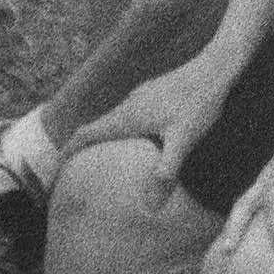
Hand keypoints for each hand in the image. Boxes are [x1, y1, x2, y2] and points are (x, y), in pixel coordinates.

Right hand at [66, 46, 245, 197]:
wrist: (218, 66)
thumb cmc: (200, 103)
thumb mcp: (183, 140)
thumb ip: (165, 172)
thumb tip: (150, 207)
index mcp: (128, 116)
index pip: (86, 133)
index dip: (68, 151)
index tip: (55, 170)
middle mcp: (129, 103)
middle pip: (96, 128)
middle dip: (82, 149)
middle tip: (76, 173)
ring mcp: (142, 95)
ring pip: (114, 120)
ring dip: (103, 139)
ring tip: (103, 162)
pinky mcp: (155, 92)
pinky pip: (129, 115)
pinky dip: (122, 131)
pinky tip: (138, 142)